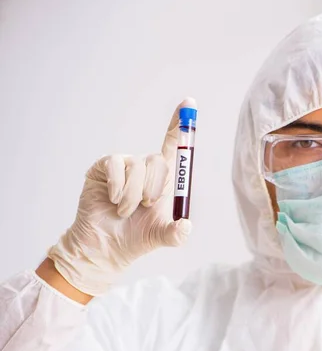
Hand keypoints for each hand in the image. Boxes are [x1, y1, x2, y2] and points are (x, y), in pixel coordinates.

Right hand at [46, 98, 195, 295]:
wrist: (106, 248)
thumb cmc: (136, 238)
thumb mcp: (163, 236)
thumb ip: (177, 233)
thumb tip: (186, 226)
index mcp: (163, 179)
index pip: (173, 147)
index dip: (180, 126)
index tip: (188, 102)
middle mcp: (145, 168)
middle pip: (159, 160)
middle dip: (154, 188)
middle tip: (145, 206)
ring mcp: (124, 166)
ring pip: (138, 166)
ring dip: (133, 194)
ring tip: (125, 211)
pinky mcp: (104, 168)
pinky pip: (116, 166)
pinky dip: (117, 186)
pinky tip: (112, 201)